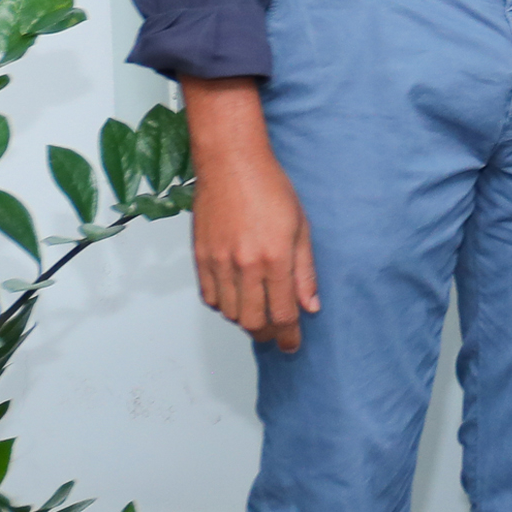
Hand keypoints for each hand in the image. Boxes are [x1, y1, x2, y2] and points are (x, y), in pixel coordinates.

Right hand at [180, 76, 317, 353]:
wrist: (232, 165)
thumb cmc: (271, 189)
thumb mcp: (301, 227)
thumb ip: (305, 271)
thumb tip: (311, 306)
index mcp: (275, 258)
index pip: (284, 312)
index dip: (289, 335)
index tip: (293, 346)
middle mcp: (245, 265)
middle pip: (253, 321)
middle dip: (267, 335)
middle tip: (277, 334)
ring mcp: (219, 263)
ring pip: (230, 313)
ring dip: (246, 320)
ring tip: (259, 315)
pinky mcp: (200, 258)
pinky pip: (210, 297)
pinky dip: (223, 305)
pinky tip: (236, 298)